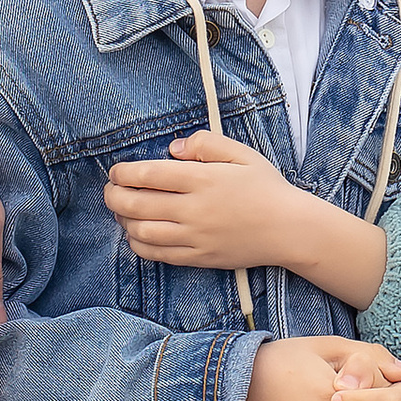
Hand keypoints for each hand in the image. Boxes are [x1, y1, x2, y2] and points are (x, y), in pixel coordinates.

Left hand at [107, 131, 298, 270]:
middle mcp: (194, 209)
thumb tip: (172, 149)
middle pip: (136, 205)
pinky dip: (139, 243)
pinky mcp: (198, 257)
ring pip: (141, 232)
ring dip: (123, 220)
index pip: (148, 174)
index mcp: (203, 179)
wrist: (289, 229)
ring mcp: (195, 236)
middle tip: (110, 190)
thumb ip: (204, 143)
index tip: (116, 171)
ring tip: (123, 211)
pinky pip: (157, 254)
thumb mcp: (240, 154)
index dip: (122, 173)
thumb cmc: (266, 188)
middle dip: (114, 196)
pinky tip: (138, 233)